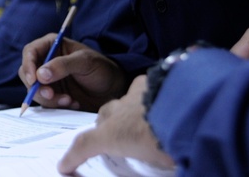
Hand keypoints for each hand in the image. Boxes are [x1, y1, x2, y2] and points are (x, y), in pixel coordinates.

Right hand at [19, 35, 126, 111]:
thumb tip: (40, 75)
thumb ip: (63, 65)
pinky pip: (45, 102)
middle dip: (37, 87)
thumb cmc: (101, 69)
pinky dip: (55, 105)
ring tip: (68, 100)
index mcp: (51, 46)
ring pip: (34, 90)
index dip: (28, 65)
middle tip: (51, 95)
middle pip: (27, 73)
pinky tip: (72, 103)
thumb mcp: (85, 62)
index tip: (34, 80)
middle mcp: (46, 61)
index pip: (30, 52)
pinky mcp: (52, 94)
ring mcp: (48, 79)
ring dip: (48, 99)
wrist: (112, 90)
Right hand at [58, 76, 174, 173]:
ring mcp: (131, 96)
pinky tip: (157, 100)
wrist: (185, 111)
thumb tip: (142, 158)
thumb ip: (148, 158)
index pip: (84, 145)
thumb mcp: (154, 161)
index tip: (63, 165)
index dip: (72, 156)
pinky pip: (141, 88)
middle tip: (116, 137)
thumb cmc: (168, 142)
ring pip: (120, 102)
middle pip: (102, 117)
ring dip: (125, 111)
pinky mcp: (147, 83)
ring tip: (139, 119)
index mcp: (113, 135)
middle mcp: (117, 113)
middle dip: (105, 126)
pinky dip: (145, 95)